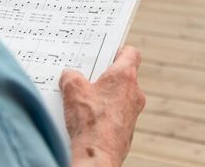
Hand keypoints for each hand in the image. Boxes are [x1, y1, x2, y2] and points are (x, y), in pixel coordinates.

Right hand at [60, 46, 145, 166]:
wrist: (97, 154)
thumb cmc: (90, 122)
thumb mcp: (72, 88)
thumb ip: (71, 75)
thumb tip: (69, 75)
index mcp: (125, 76)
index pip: (130, 53)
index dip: (117, 50)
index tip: (105, 52)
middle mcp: (134, 93)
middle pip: (121, 75)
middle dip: (102, 75)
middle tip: (84, 76)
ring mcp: (132, 113)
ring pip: (117, 95)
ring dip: (101, 95)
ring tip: (80, 99)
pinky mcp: (126, 129)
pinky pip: (114, 113)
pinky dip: (102, 112)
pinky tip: (85, 117)